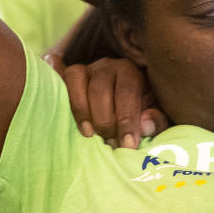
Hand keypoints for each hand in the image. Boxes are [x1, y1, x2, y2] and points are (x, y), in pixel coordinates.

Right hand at [50, 54, 168, 147]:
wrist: (128, 99)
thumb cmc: (141, 111)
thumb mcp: (155, 116)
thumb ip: (156, 121)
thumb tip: (145, 125)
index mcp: (131, 73)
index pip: (127, 93)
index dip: (127, 121)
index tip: (128, 145)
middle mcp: (108, 66)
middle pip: (100, 90)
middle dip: (105, 121)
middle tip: (110, 144)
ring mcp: (86, 69)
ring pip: (76, 80)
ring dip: (80, 110)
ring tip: (89, 134)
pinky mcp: (69, 76)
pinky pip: (61, 76)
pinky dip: (57, 82)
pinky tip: (58, 102)